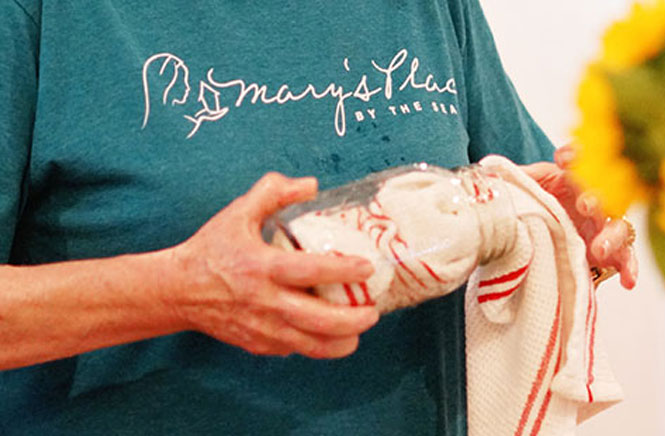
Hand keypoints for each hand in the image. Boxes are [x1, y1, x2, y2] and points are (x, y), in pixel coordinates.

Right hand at [166, 173, 378, 357]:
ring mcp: (262, 328)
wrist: (179, 290)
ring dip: (342, 342)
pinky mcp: (257, 344)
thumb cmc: (211, 249)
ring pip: (311, 345)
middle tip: (373, 311)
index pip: (311, 272)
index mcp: (263, 267)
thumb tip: (312, 184)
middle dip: (354, 320)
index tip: (367, 267)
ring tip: (359, 331)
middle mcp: (265, 302)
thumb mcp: (238, 212)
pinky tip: (328, 335)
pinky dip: (316, 346)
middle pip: (320, 320)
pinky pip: (294, 349)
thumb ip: (273, 192)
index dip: (343, 270)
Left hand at [522, 145, 637, 288]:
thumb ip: (509, 183)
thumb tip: (486, 175)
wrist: (534, 240)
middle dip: (597, 198)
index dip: (575, 156)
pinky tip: (626, 280)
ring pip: (617, 227)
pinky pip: (623, 259)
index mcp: (569, 180)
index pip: (579, 161)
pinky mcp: (606, 252)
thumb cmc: (531, 208)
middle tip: (585, 205)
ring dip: (611, 236)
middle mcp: (589, 200)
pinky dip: (628, 268)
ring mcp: (600, 227)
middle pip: (603, 196)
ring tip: (597, 248)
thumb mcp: (518, 193)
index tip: (562, 158)